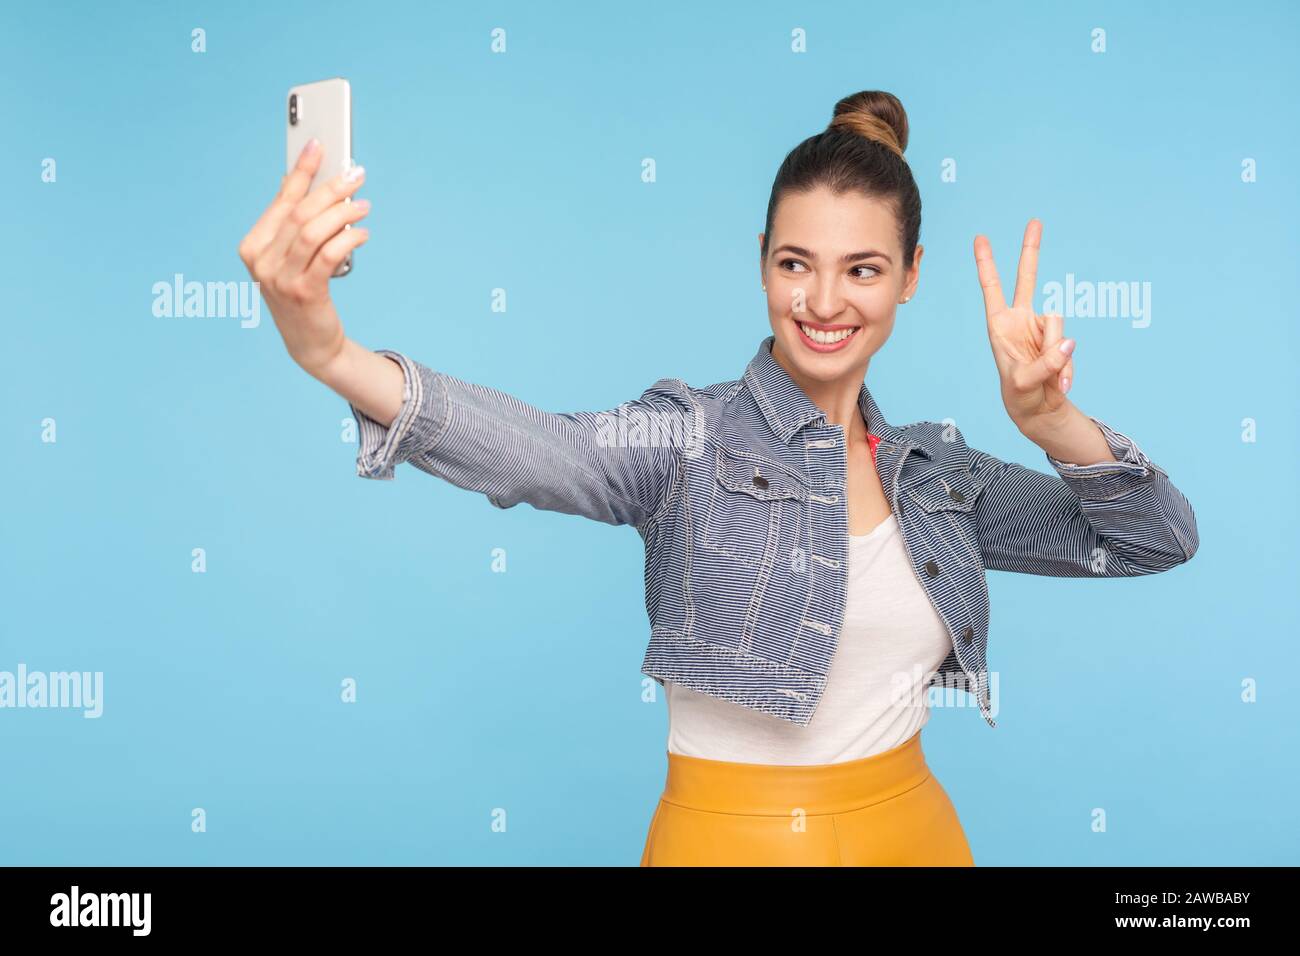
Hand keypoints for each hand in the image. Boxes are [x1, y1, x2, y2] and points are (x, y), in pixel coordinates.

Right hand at [237, 139, 371, 377]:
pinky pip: (329, 255)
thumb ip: (293, 223)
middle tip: (356, 174)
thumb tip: (300, 179)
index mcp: (253, 246)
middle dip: (331, 188)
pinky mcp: (304, 293)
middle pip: (300, 212)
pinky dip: (348, 239)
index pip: (281, 200)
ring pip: (314, 231)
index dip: (301, 170)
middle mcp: (261, 261)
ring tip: (363, 205)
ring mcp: (280, 279)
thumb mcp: (290, 257)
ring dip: (343, 212)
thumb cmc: (303, 293)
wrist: (310, 343)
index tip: (318, 145)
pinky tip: (361, 233)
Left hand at [972, 219, 1075, 431]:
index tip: (981, 238)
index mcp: (999, 325)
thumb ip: (1045, 364)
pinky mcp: (1060, 338)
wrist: (1039, 408)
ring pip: (1057, 323)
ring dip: (1056, 354)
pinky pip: (1070, 345)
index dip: (987, 264)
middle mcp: (1020, 320)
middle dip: (1031, 250)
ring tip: (1049, 378)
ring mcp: (1042, 327)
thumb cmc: (1020, 395)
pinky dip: (1067, 367)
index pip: (992, 289)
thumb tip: (1068, 342)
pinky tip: (1061, 383)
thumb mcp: (1025, 384)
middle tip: (1034, 222)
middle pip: (1028, 279)